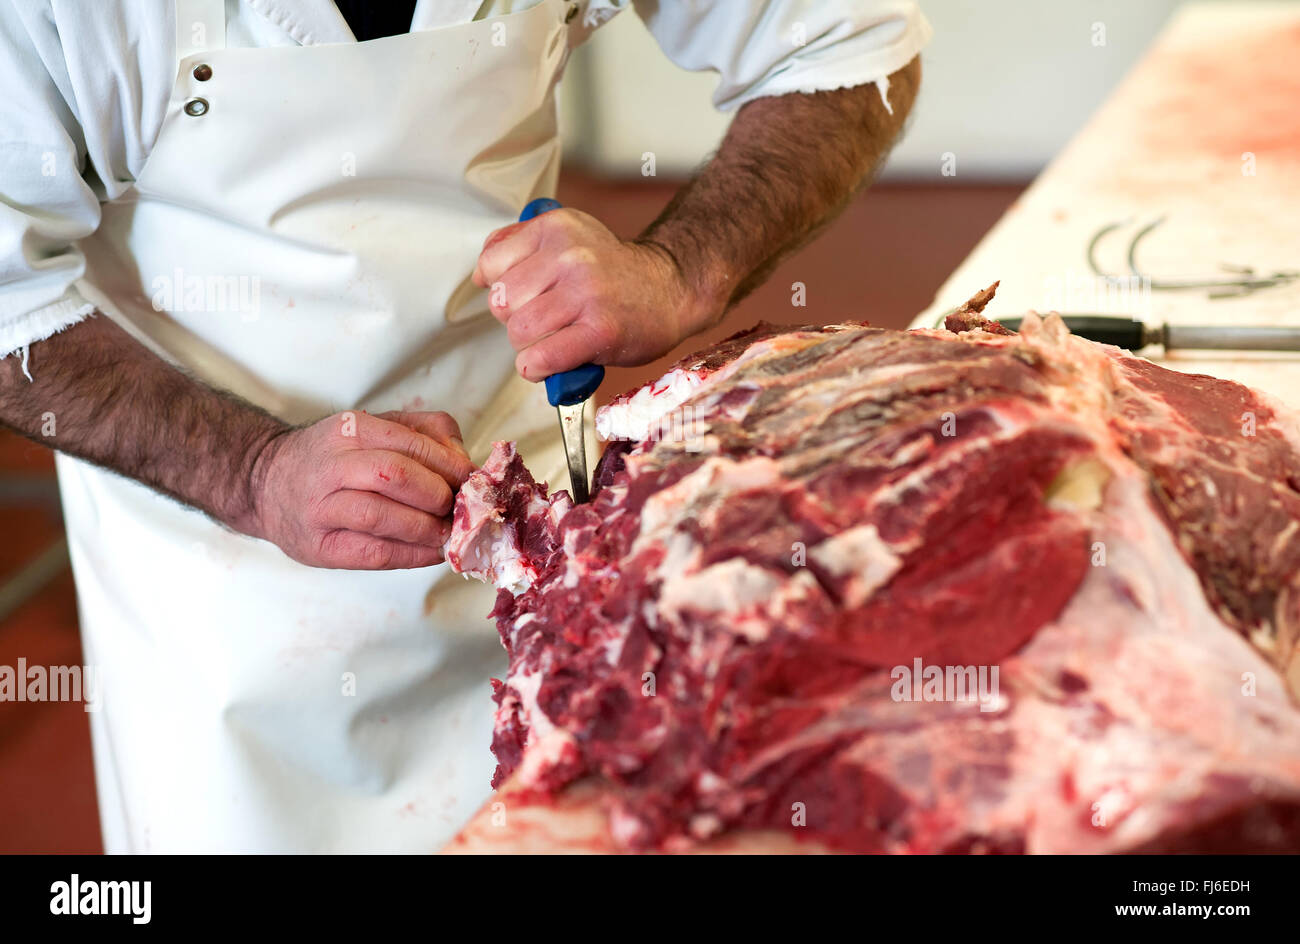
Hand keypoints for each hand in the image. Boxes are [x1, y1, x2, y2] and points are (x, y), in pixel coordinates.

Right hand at [249, 410, 474, 568]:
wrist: (266, 482)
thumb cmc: (334, 457)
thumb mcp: (374, 428)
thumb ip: (424, 434)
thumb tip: (464, 462)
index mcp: (352, 429)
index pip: (412, 445)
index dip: (450, 466)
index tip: (473, 482)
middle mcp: (332, 464)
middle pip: (396, 475)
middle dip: (438, 495)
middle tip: (459, 508)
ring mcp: (321, 507)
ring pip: (381, 516)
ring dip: (425, 528)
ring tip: (447, 533)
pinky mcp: (319, 545)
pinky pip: (372, 553)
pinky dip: (410, 555)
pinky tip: (430, 552)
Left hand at [472, 208, 716, 380]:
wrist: (670, 290)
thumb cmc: (612, 272)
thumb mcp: (568, 237)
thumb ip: (519, 244)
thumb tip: (479, 273)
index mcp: (556, 228)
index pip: (490, 264)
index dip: (501, 288)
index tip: (526, 295)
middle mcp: (570, 256)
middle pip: (501, 302)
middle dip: (515, 319)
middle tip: (545, 321)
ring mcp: (586, 293)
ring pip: (519, 332)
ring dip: (529, 347)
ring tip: (553, 340)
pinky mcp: (600, 331)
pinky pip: (542, 358)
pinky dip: (537, 368)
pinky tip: (549, 363)